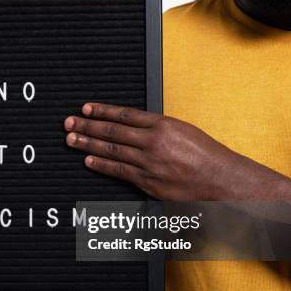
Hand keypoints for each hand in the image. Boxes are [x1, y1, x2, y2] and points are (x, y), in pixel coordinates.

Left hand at [64, 103, 271, 200]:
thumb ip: (157, 128)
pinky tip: (88, 160)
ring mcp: (150, 162)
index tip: (86, 108)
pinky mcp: (149, 181)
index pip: (125, 114)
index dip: (102, 111)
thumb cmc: (207, 156)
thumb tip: (132, 125)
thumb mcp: (184, 130)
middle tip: (69, 122)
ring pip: (112, 150)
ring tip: (71, 139)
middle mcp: (154, 141)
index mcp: (163, 124)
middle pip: (113, 131)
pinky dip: (102, 165)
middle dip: (87, 125)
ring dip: (88, 144)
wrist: (222, 180)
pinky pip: (120, 171)